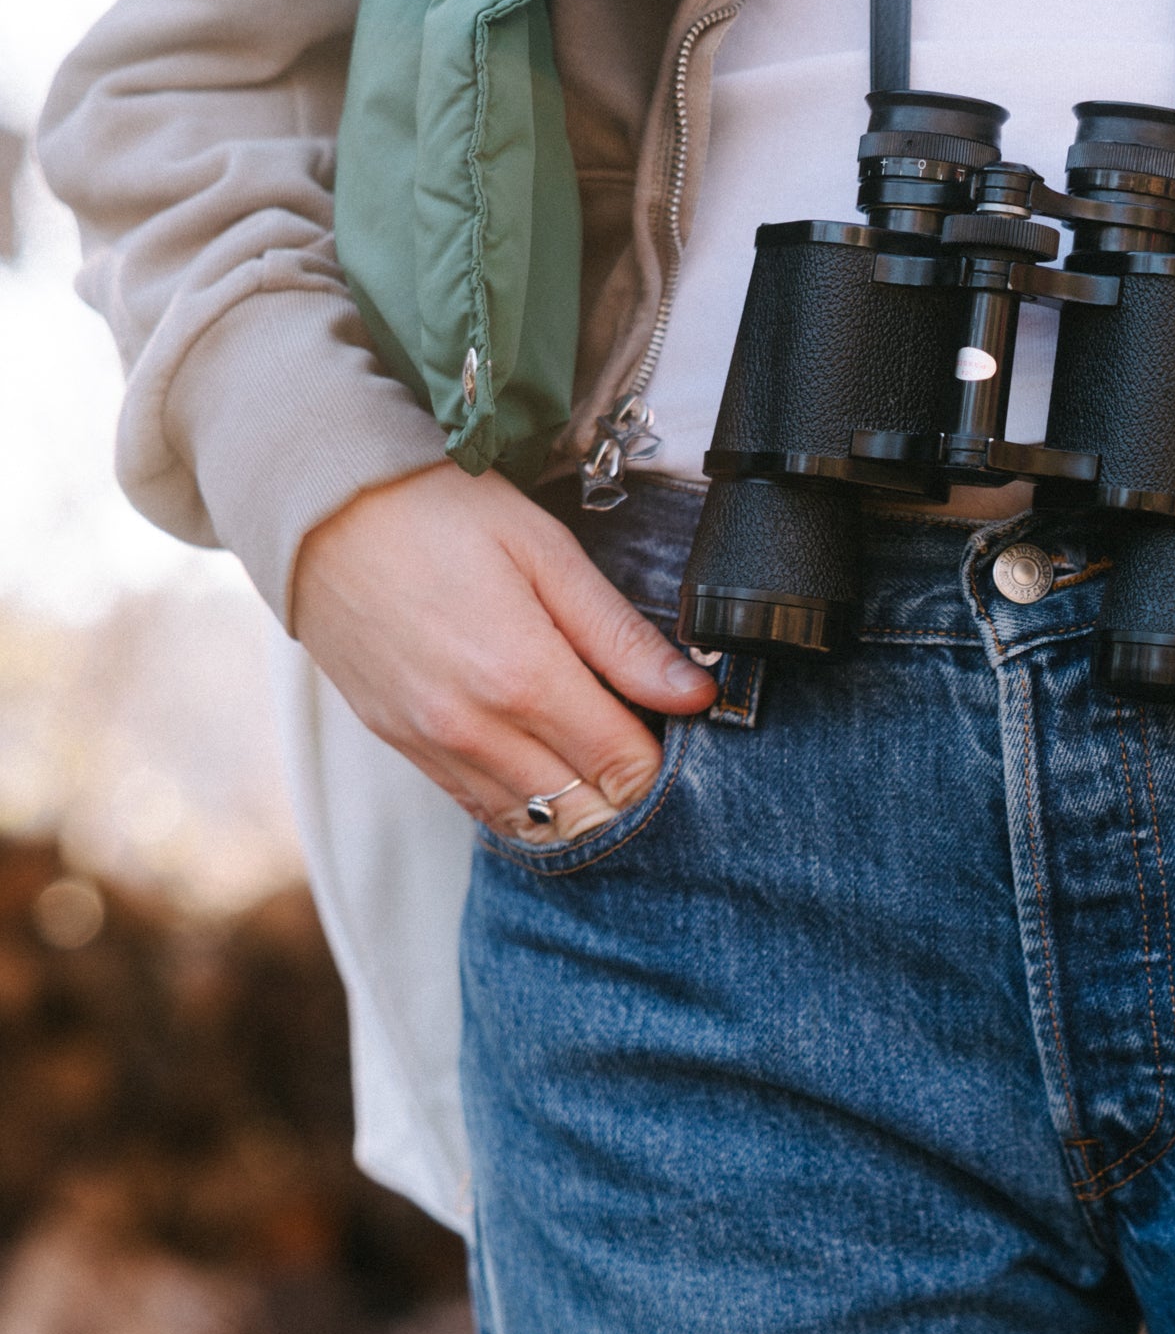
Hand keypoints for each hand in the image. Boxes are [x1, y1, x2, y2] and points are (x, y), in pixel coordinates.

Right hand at [294, 462, 716, 839]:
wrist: (321, 510)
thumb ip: (622, 638)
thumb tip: (695, 694)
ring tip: (598, 743)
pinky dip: (526, 799)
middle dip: (630, 785)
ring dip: (580, 799)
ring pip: (533, 823)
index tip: (677, 722)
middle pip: (585, 811)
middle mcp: (474, 730)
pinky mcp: (402, 747)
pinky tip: (545, 756)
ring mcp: (432, 746)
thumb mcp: (548, 555)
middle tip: (643, 732)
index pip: (625, 768)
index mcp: (522, 677)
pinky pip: (480, 807)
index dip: (666, 755)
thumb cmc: (441, 514)